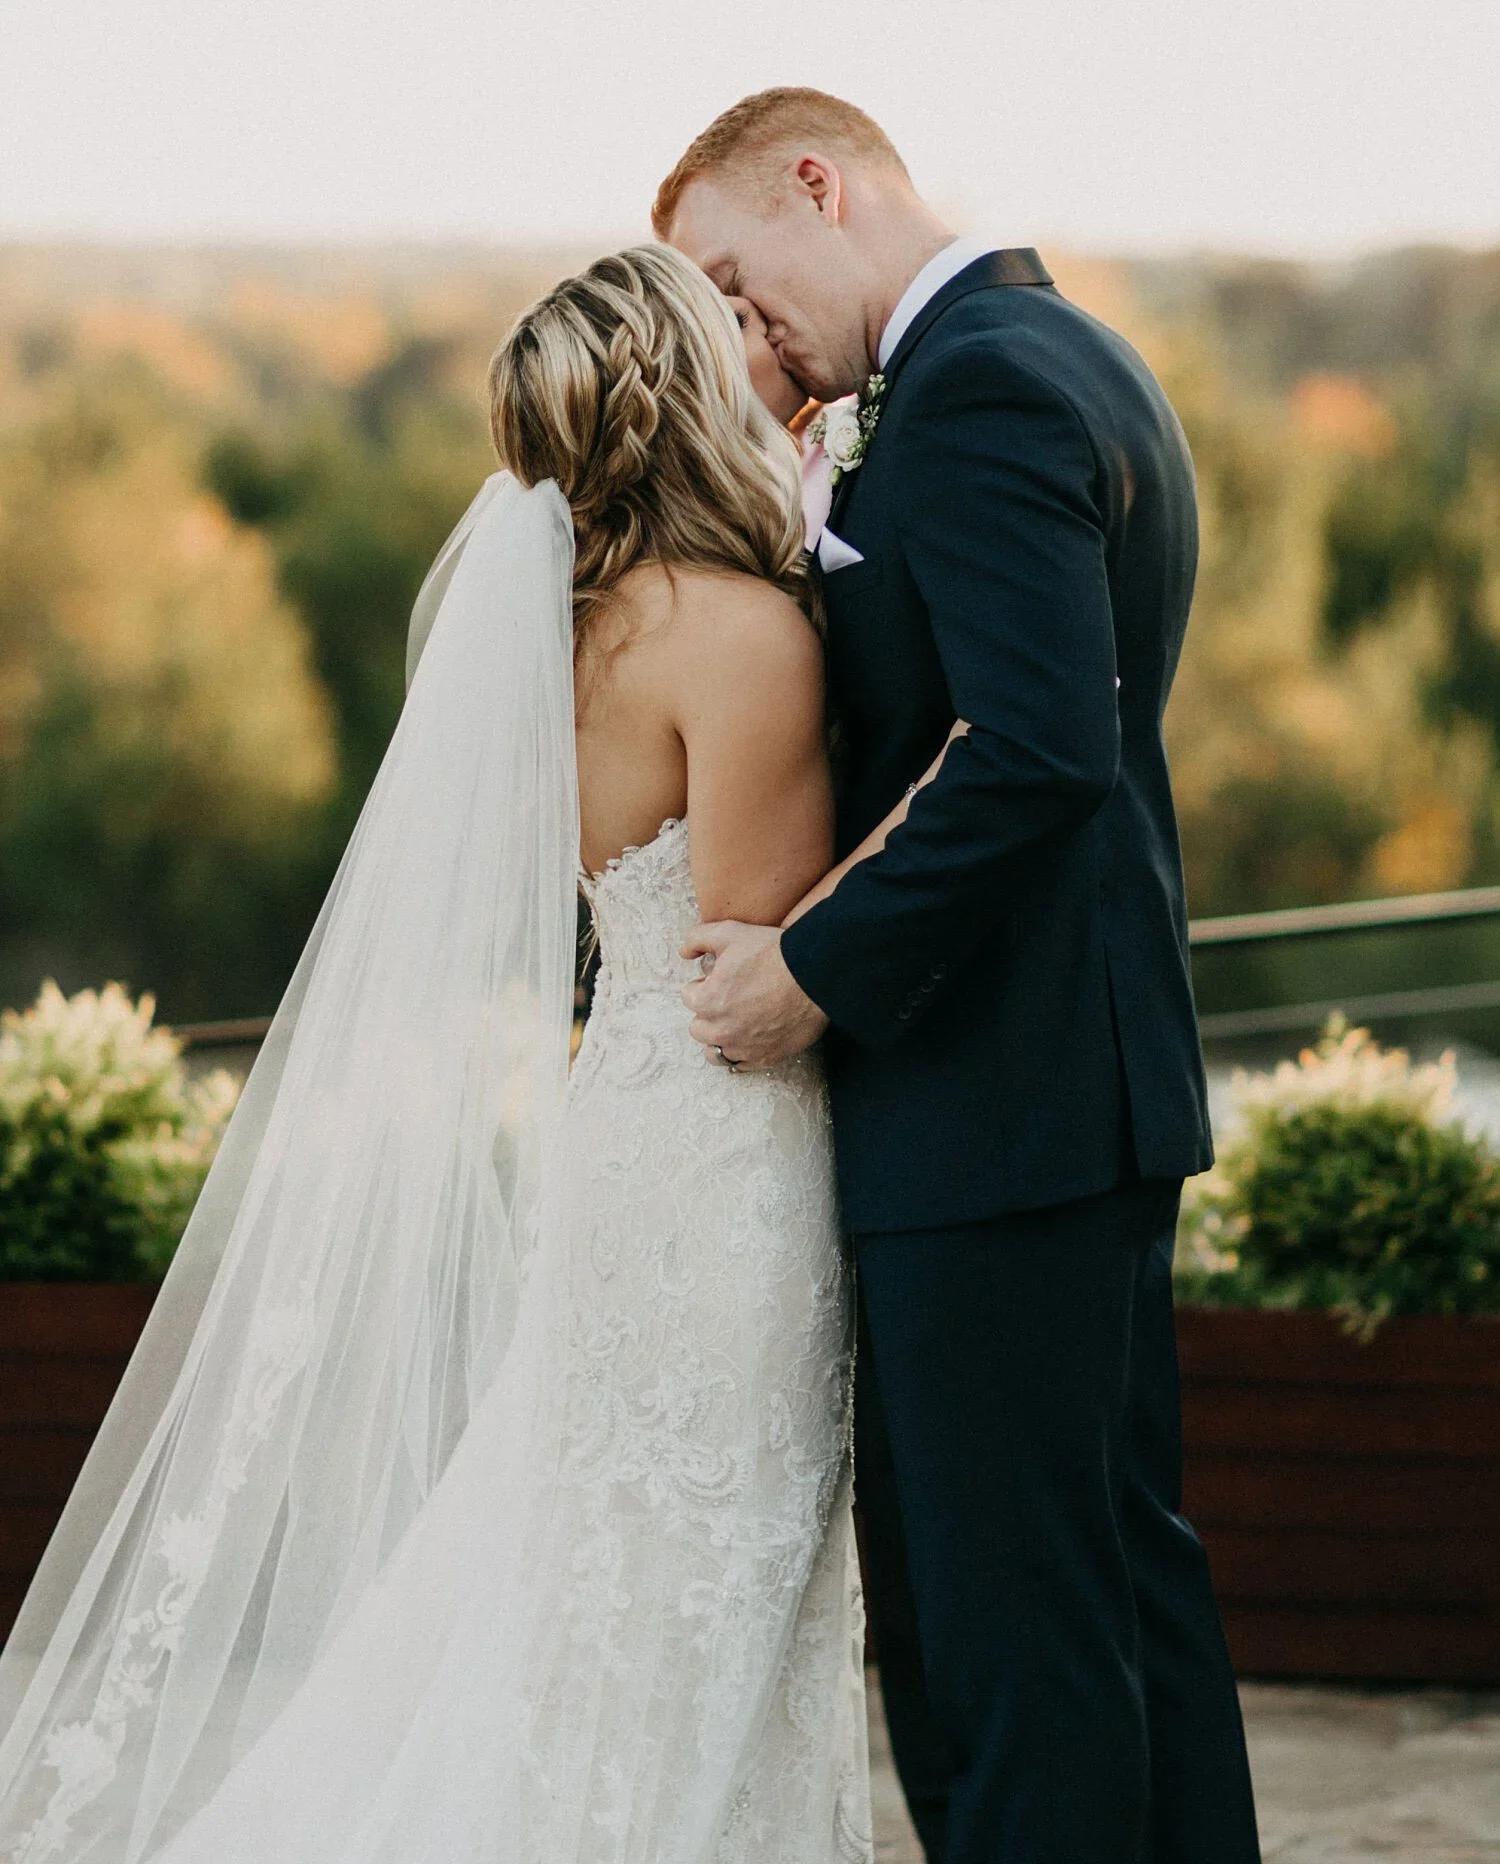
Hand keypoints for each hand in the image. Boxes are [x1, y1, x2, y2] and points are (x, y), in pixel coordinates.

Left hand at [680, 921, 828, 1069]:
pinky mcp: (764, 1058)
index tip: (723, 978)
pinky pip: (739, 1065)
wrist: (815, 975)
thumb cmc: (773, 953)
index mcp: (708, 1000)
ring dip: (719, 1038)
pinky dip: (739, 1054)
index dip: (705, 984)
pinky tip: (748, 1039)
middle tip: (731, 998)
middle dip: (709, 1013)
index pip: (689, 996)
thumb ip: (697, 938)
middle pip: (698, 1027)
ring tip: (735, 1022)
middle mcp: (721, 1030)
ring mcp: (742, 1047)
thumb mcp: (730, 932)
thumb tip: (683, 952)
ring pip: (713, 1052)